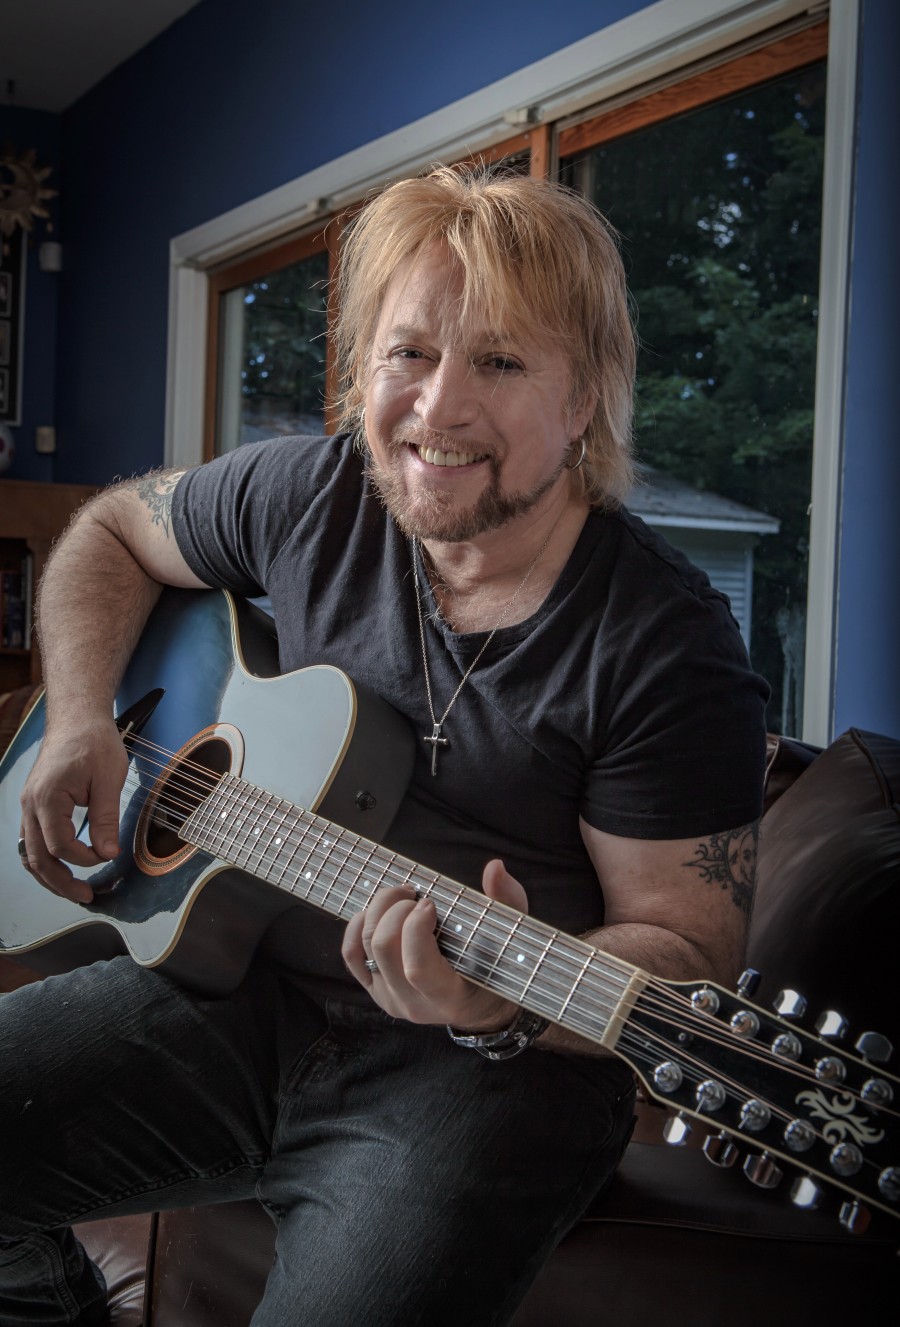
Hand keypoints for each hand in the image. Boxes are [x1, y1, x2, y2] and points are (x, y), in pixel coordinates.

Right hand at [19, 717, 127, 902]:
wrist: (77, 718)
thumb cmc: (94, 742)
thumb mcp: (109, 779)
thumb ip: (106, 818)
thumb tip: (108, 852)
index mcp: (47, 798)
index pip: (60, 845)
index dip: (84, 858)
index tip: (107, 856)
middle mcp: (30, 805)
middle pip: (37, 858)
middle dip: (61, 882)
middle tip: (87, 896)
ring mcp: (29, 805)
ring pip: (30, 853)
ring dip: (50, 876)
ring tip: (74, 890)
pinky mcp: (34, 804)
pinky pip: (32, 841)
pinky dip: (45, 859)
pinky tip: (62, 868)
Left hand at [342, 859, 529, 1029]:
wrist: (481, 1006)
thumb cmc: (498, 968)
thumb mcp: (510, 937)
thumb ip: (506, 901)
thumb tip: (494, 867)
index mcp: (449, 997)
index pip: (417, 968)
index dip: (415, 929)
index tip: (429, 903)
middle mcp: (414, 1004)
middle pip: (384, 949)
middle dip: (395, 909)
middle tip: (415, 894)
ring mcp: (390, 998)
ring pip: (366, 946)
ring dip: (378, 910)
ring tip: (401, 897)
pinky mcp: (375, 990)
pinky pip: (351, 956)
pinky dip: (356, 927)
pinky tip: (375, 913)